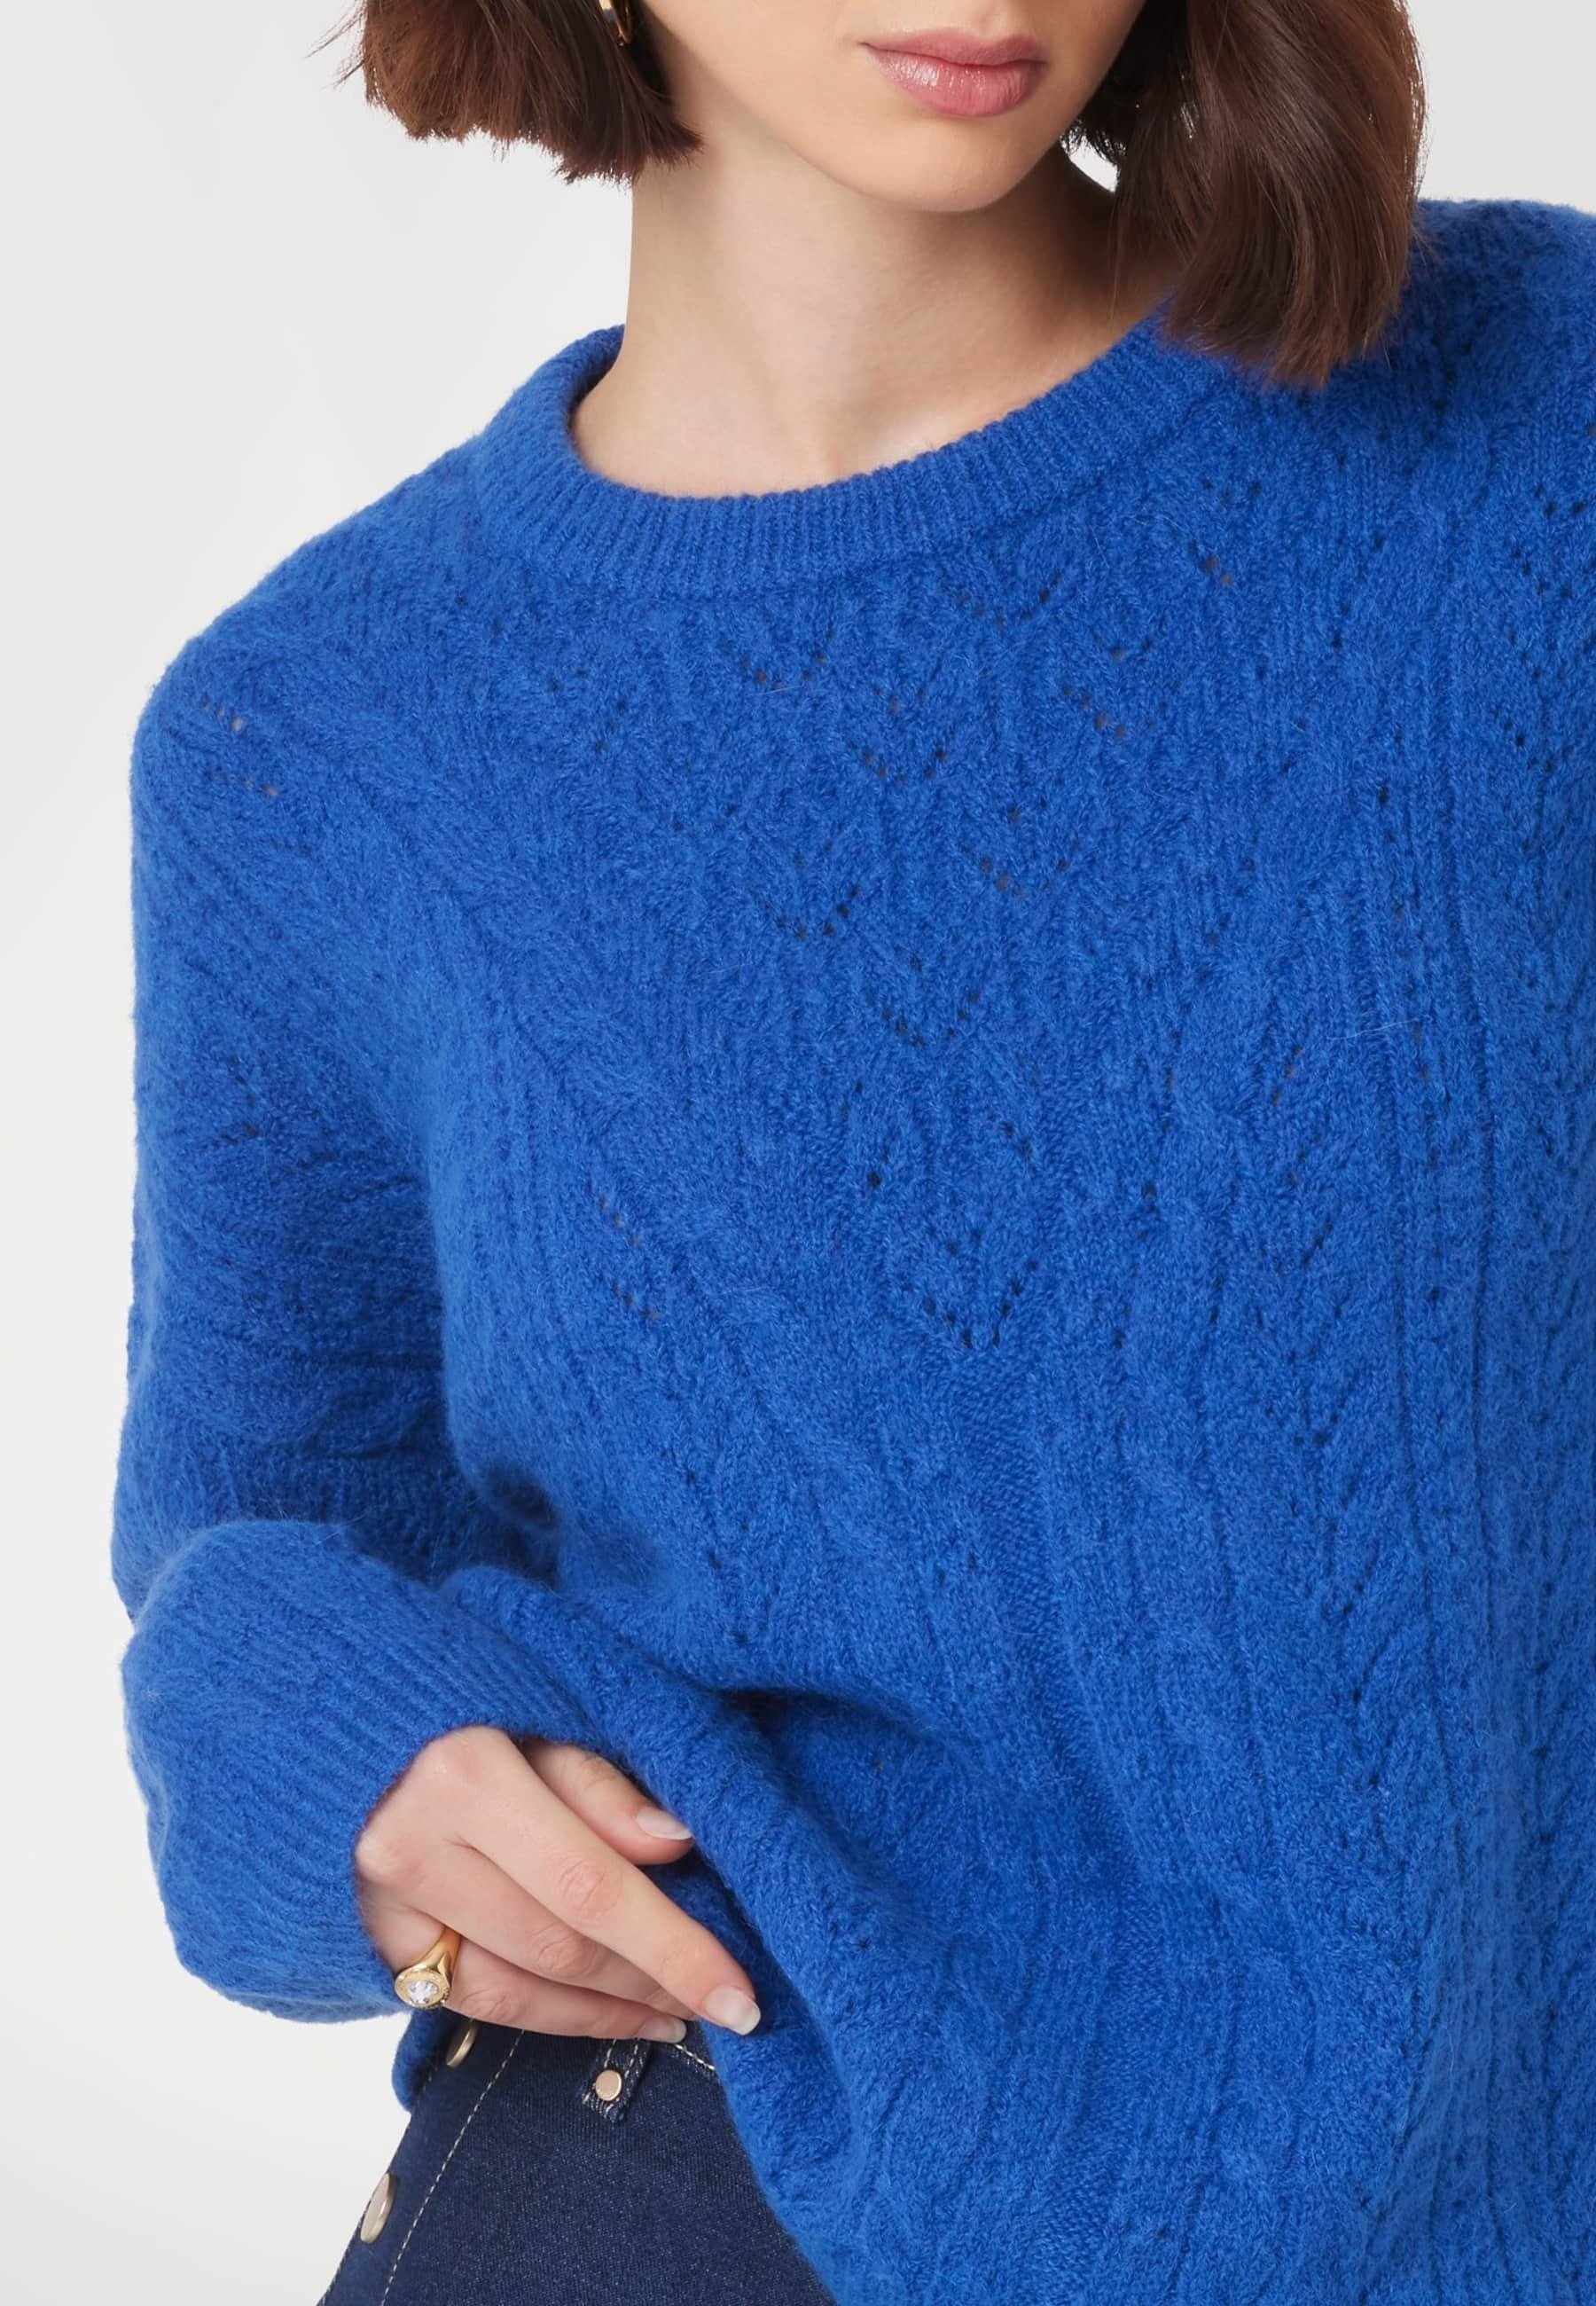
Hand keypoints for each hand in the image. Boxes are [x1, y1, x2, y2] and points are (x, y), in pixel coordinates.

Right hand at [354, 1725, 761, 2039]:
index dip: (672, 1946)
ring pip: (518, 1989)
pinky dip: (551, 2015)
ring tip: (677, 2008)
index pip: (590, 1885)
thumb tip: (676, 1844)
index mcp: (458, 1776)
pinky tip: (610, 2010)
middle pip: (558, 1945)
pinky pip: (473, 2002)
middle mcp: (410, 1851)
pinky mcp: (370, 1941)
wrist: (326, 1709)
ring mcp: (382, 1906)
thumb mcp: (531, 1704)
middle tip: (725, 1999)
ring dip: (609, 2008)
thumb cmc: (451, 1692)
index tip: (740, 1994)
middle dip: (652, 1978)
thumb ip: (598, 1780)